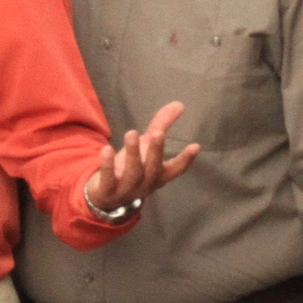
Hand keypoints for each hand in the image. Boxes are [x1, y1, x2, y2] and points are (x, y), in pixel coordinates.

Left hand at [82, 100, 199, 215]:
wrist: (108, 197)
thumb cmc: (132, 167)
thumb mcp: (146, 147)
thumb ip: (161, 126)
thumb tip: (179, 104)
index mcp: (159, 175)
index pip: (176, 169)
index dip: (186, 159)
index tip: (196, 146)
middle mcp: (146, 184)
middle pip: (153, 169)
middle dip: (156, 151)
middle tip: (158, 133)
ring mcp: (128, 190)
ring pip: (133, 173)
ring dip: (133, 153)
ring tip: (132, 133)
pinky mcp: (108, 191)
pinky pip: (109, 179)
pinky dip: (108, 165)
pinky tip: (106, 149)